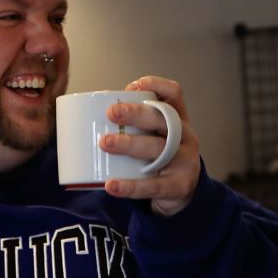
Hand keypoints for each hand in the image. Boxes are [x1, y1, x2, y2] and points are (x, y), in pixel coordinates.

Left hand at [99, 76, 200, 215]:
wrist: (184, 192)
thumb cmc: (162, 158)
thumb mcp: (158, 136)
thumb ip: (137, 124)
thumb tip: (92, 116)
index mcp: (178, 119)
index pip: (174, 93)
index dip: (155, 85)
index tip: (130, 87)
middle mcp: (185, 136)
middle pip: (164, 118)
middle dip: (136, 113)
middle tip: (110, 113)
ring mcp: (185, 161)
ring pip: (158, 148)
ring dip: (129, 144)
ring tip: (105, 143)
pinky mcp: (178, 185)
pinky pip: (153, 185)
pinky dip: (130, 186)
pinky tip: (111, 185)